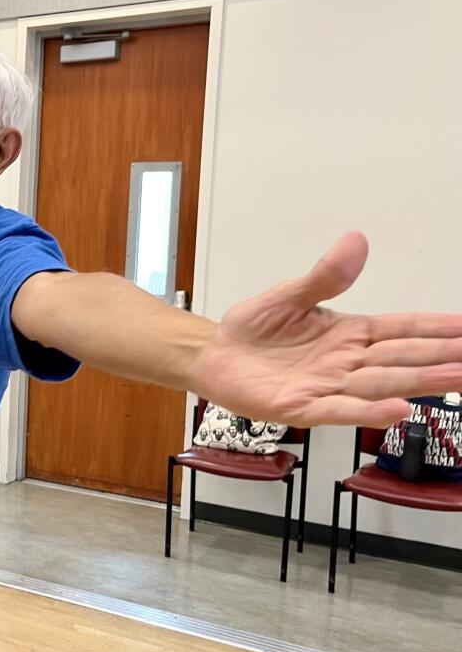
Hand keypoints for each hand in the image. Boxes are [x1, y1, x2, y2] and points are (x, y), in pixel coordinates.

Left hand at [194, 232, 461, 426]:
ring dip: (420, 383)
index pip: (403, 329)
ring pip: (382, 384)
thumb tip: (355, 241)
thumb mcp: (290, 294)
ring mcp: (328, 385)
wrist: (214, 355)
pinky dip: (368, 410)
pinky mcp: (302, 406)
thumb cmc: (253, 328)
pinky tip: (398, 411)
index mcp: (349, 333)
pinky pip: (340, 408)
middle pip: (403, 359)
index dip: (437, 328)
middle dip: (443, 359)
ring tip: (458, 378)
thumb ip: (325, 276)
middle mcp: (346, 362)